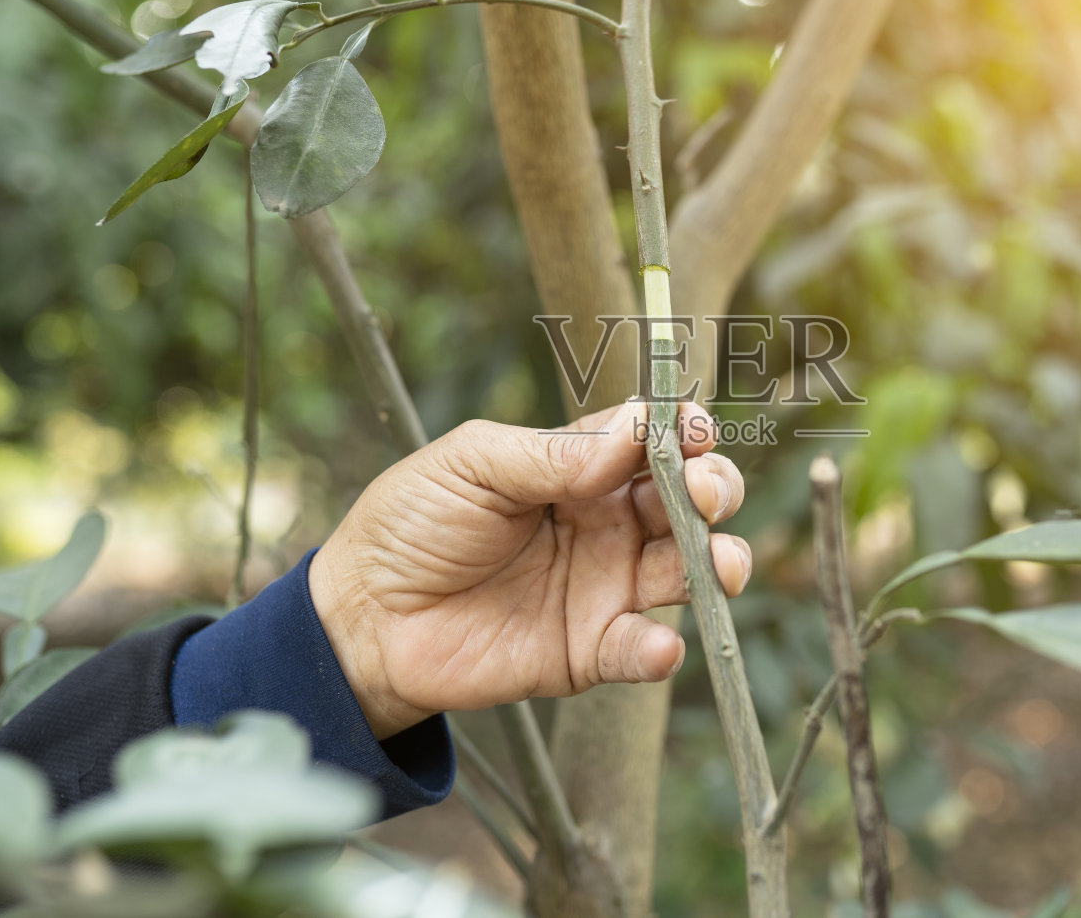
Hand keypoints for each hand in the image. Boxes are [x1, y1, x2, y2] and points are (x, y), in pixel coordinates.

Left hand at [309, 400, 749, 737]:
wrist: (364, 616)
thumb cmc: (410, 525)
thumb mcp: (471, 464)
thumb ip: (550, 454)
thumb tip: (631, 436)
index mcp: (580, 468)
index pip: (651, 442)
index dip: (683, 432)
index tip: (692, 431)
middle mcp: (605, 523)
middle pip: (689, 502)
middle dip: (714, 490)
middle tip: (703, 494)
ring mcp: (604, 587)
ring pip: (688, 572)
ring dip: (716, 565)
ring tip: (713, 565)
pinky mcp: (588, 650)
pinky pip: (641, 650)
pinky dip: (660, 650)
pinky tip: (657, 643)